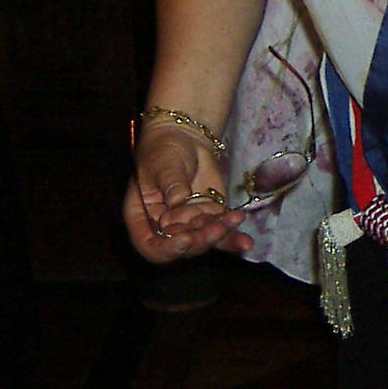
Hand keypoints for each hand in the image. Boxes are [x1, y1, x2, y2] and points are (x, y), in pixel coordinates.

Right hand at [122, 124, 250, 263]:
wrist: (186, 138)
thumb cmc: (164, 150)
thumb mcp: (162, 164)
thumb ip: (170, 184)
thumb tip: (179, 202)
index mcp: (142, 217)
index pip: (149, 245)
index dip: (167, 249)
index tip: (185, 239)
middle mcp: (165, 227)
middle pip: (181, 247)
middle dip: (200, 241)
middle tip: (216, 229)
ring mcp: (189, 224)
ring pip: (204, 241)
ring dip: (220, 235)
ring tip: (233, 221)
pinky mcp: (210, 218)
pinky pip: (222, 233)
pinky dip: (233, 237)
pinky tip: (245, 241)